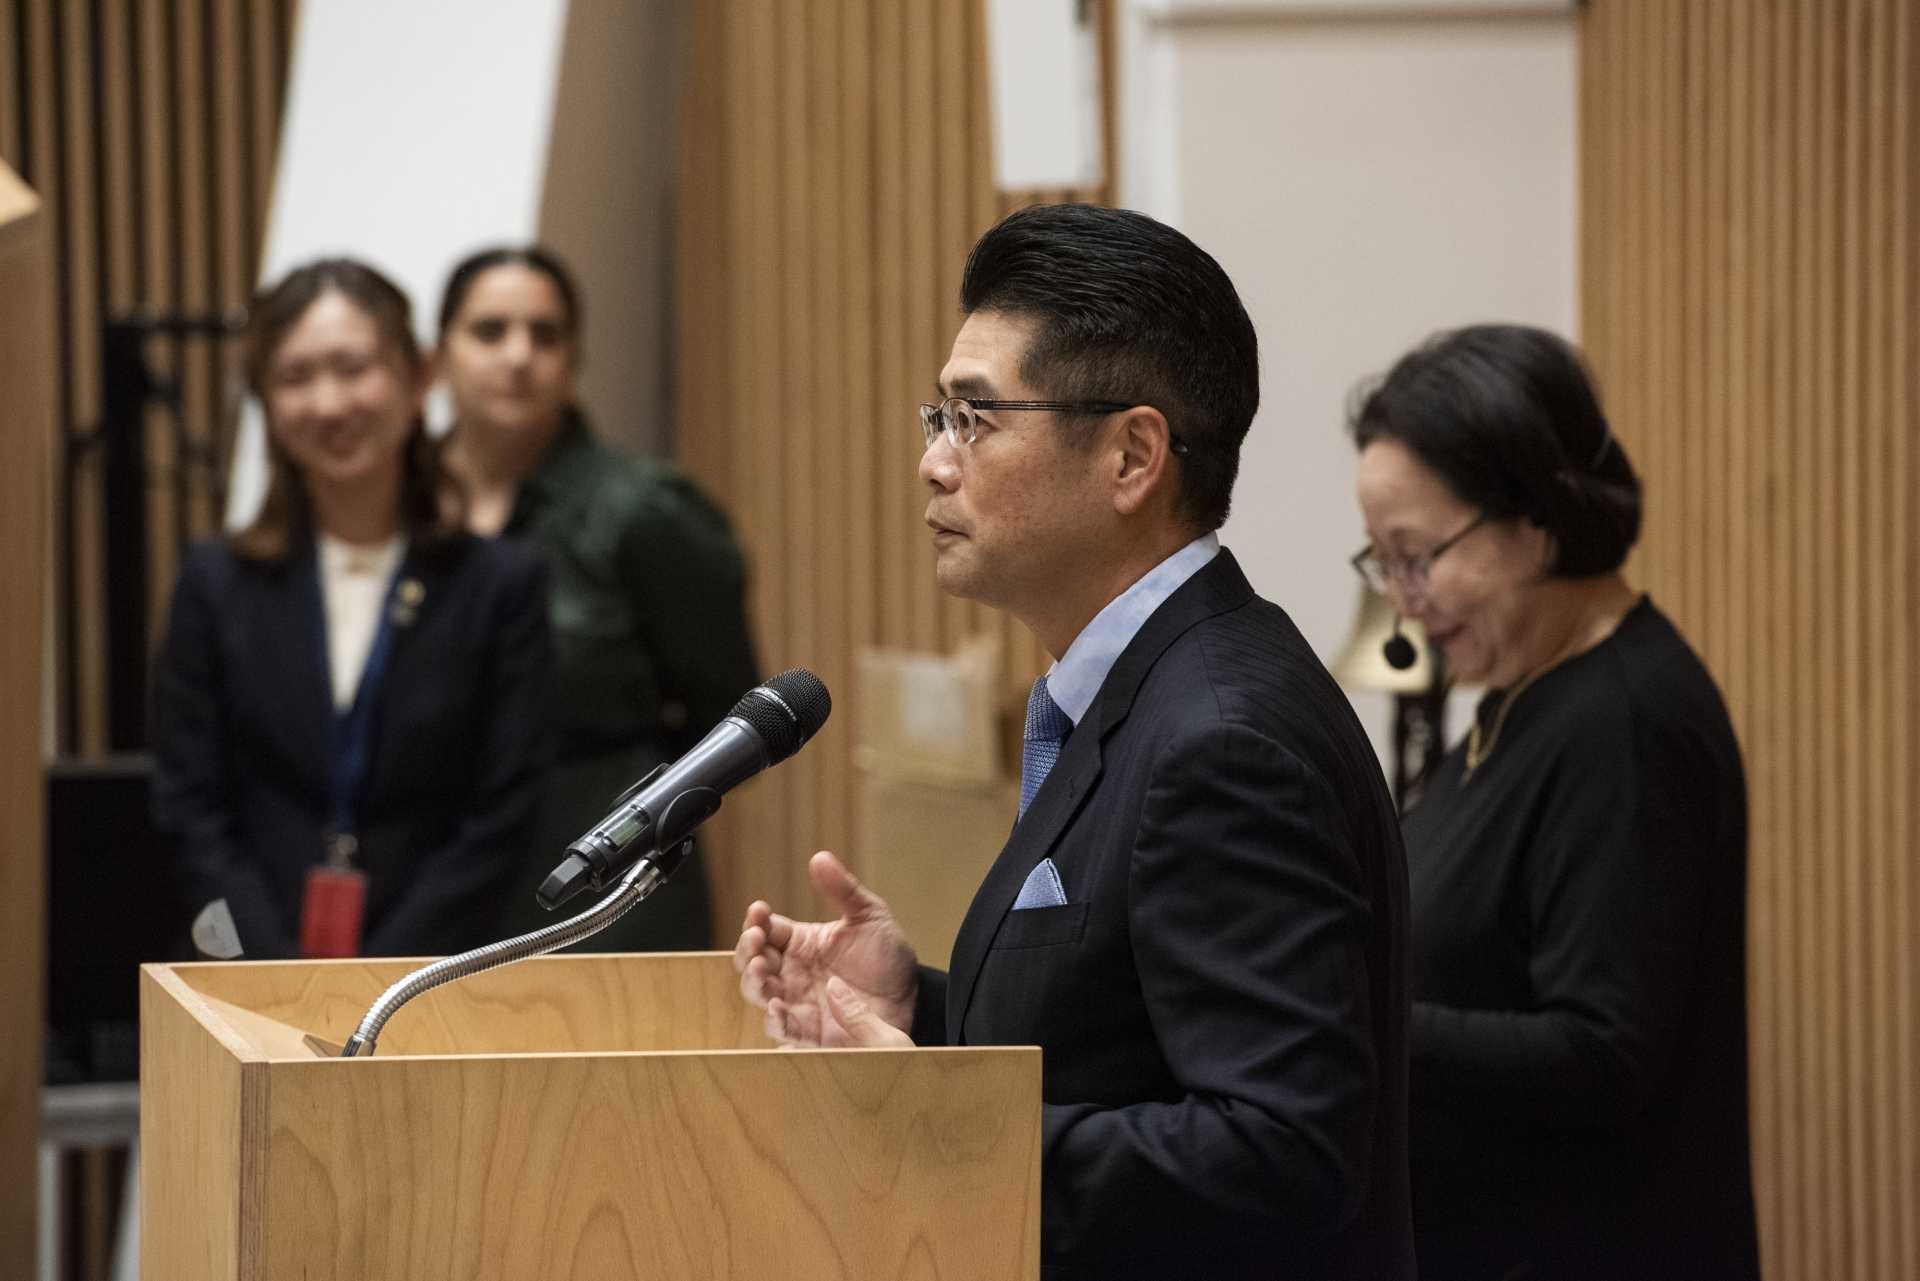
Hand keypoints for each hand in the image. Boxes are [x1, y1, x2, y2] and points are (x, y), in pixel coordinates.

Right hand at [733, 850, 917, 1046]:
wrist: (911, 998)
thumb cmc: (887, 955)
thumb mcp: (870, 916)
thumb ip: (843, 890)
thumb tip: (819, 857)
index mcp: (800, 943)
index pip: (765, 929)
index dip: (755, 921)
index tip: (758, 911)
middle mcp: (791, 972)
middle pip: (751, 961)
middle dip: (746, 951)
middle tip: (755, 941)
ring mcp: (796, 1002)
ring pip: (759, 993)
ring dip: (753, 982)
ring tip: (761, 971)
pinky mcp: (808, 1032)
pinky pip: (781, 1030)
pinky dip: (774, 1020)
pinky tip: (777, 1008)